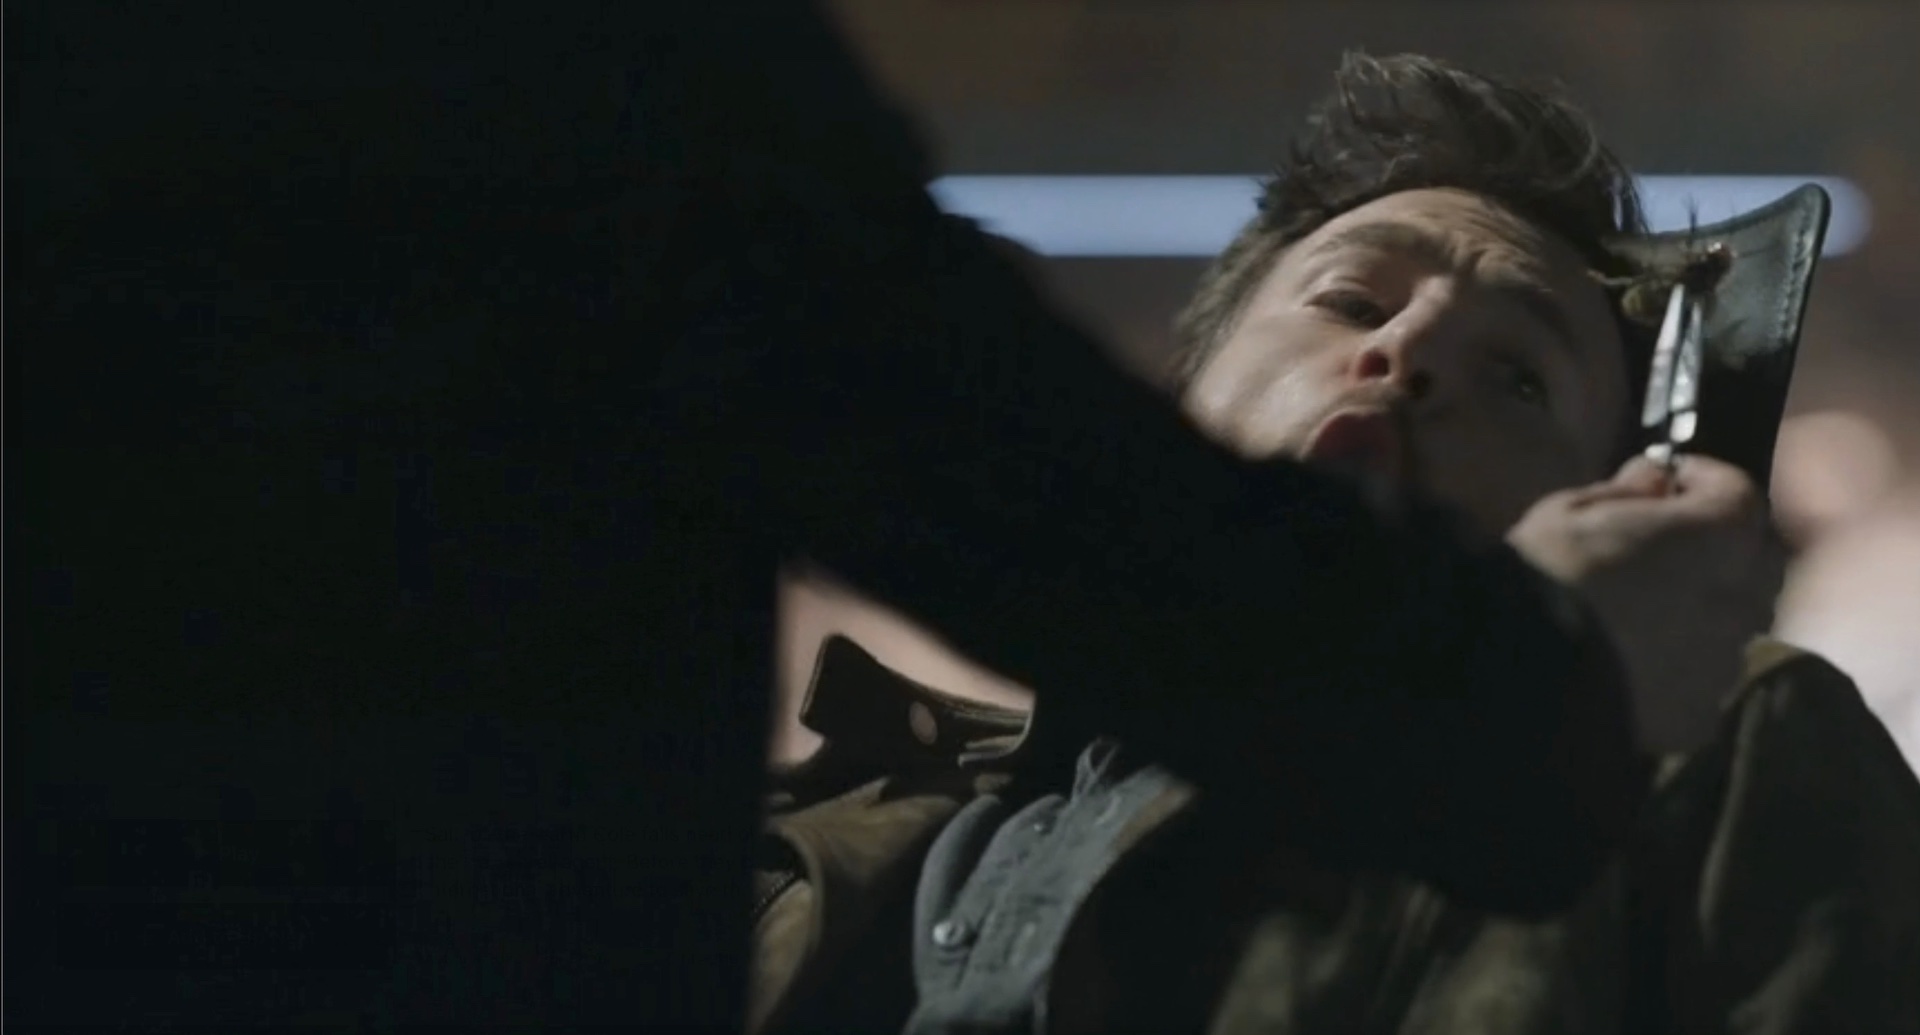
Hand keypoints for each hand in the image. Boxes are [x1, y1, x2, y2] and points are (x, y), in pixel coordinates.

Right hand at [1507, 455, 1785, 753]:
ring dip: (1700, 609)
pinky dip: (1679, 666)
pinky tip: (1633, 665)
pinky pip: (1700, 678)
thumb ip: (1626, 491)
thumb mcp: (1570, 510)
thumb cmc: (1547, 574)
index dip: (1700, 480)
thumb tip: (1655, 480)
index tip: (1663, 482)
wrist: (1524, 672)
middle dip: (1715, 547)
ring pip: (1728, 624)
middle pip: (1750, 561)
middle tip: (1663, 547)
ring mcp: (1725, 662)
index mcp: (1720, 535)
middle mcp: (1743, 598)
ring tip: (1644, 613)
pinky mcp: (1699, 714)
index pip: (1737, 491)